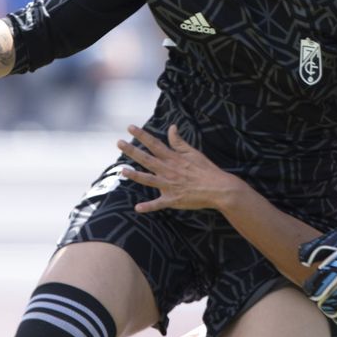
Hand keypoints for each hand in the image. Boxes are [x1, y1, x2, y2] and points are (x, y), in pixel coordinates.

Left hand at [117, 124, 243, 212]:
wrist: (218, 188)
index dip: (141, 135)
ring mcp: (169, 186)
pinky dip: (148, 207)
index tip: (130, 127)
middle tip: (119, 143)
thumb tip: (172, 127)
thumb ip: (179, 142)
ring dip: (135, 175)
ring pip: (148, 179)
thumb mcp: (193, 152)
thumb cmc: (206, 170)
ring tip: (122, 170)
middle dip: (132, 150)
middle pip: (146, 159)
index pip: (154, 144)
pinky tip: (137, 208)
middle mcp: (168, 170)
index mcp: (173, 158)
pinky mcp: (172, 199)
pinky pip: (158, 204)